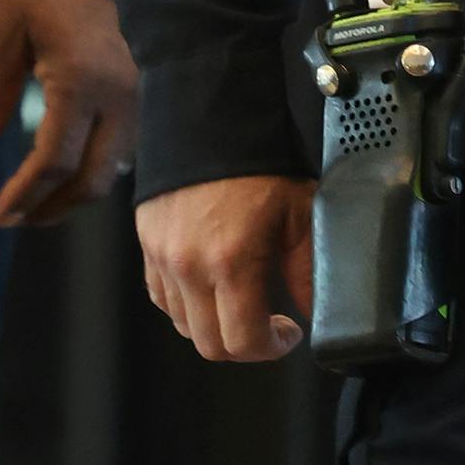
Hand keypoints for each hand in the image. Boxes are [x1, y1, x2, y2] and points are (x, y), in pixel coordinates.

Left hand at [0, 0, 139, 227]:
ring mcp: (144, 99)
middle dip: (54, 208)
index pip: (54, 162)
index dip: (25, 197)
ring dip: (78, 193)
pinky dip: (100, 169)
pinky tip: (77, 167)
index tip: (1, 215)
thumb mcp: (5, 30)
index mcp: (81, 83)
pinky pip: (130, 149)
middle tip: (21, 217)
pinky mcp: (152, 94)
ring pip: (116, 170)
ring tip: (44, 199)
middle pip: (92, 180)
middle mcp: (121, 99)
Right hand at [138, 174, 313, 361]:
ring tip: (241, 300)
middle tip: (268, 325)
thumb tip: (316, 308)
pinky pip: (162, 295)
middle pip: (209, 344)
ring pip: (183, 323)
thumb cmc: (259, 159)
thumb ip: (308, 268)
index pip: (242, 341)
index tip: (287, 334)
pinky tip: (210, 285)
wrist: (210, 116)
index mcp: (230, 261)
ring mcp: (162, 257)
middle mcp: (189, 265)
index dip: (270, 349)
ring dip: (213, 324)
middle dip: (244, 344)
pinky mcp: (148, 244)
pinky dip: (186, 303)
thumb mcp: (300, 211)